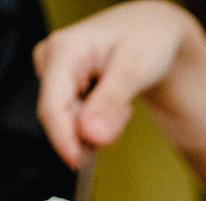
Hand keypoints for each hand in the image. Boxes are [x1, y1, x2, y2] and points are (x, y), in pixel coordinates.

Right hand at [33, 0, 200, 167]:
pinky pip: (74, 121)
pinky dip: (97, 121)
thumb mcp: (134, 69)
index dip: (64, 139)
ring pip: (68, 123)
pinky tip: (112, 102)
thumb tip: (92, 136)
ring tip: (121, 101)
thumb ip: (110, 103)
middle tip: (123, 113)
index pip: (52, 106)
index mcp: (64, 48)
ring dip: (98, 126)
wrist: (154, 32)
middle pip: (59, 117)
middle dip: (91, 129)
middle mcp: (51, 59)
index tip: (79, 163)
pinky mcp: (62, 87)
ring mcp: (54, 74)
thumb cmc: (147, 39)